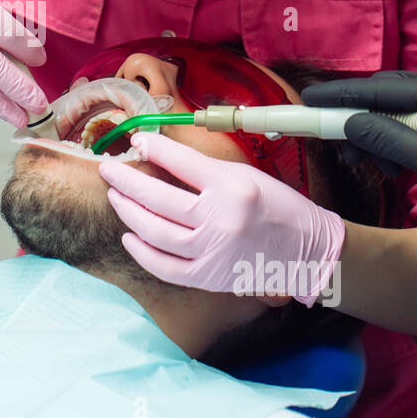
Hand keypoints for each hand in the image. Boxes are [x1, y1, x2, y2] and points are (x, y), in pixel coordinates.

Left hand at [97, 132, 344, 304]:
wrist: (306, 250)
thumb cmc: (276, 207)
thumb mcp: (246, 176)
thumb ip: (205, 170)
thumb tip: (161, 157)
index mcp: (232, 188)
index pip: (182, 163)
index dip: (154, 149)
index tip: (136, 140)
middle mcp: (221, 220)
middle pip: (159, 199)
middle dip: (127, 182)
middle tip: (109, 171)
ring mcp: (213, 252)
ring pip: (156, 232)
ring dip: (129, 213)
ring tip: (116, 197)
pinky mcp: (209, 277)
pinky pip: (165, 268)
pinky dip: (143, 253)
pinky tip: (129, 236)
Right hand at [300, 71, 416, 267]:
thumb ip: (392, 140)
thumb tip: (349, 124)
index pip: (382, 88)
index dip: (341, 95)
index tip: (308, 100)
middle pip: (384, 95)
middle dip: (352, 117)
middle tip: (325, 137)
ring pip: (393, 112)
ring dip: (372, 134)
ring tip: (361, 161)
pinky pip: (407, 125)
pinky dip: (389, 142)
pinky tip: (387, 165)